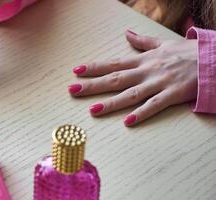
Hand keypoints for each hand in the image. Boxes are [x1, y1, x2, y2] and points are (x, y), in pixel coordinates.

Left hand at [68, 30, 197, 125]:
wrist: (212, 59)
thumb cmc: (187, 52)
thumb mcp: (162, 43)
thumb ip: (142, 41)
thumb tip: (127, 34)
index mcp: (143, 60)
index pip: (113, 63)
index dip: (94, 67)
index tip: (76, 71)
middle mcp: (146, 71)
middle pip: (115, 79)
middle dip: (93, 85)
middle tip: (72, 90)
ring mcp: (158, 82)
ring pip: (130, 94)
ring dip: (111, 102)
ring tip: (93, 110)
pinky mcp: (172, 94)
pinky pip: (155, 105)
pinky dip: (142, 113)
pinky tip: (128, 121)